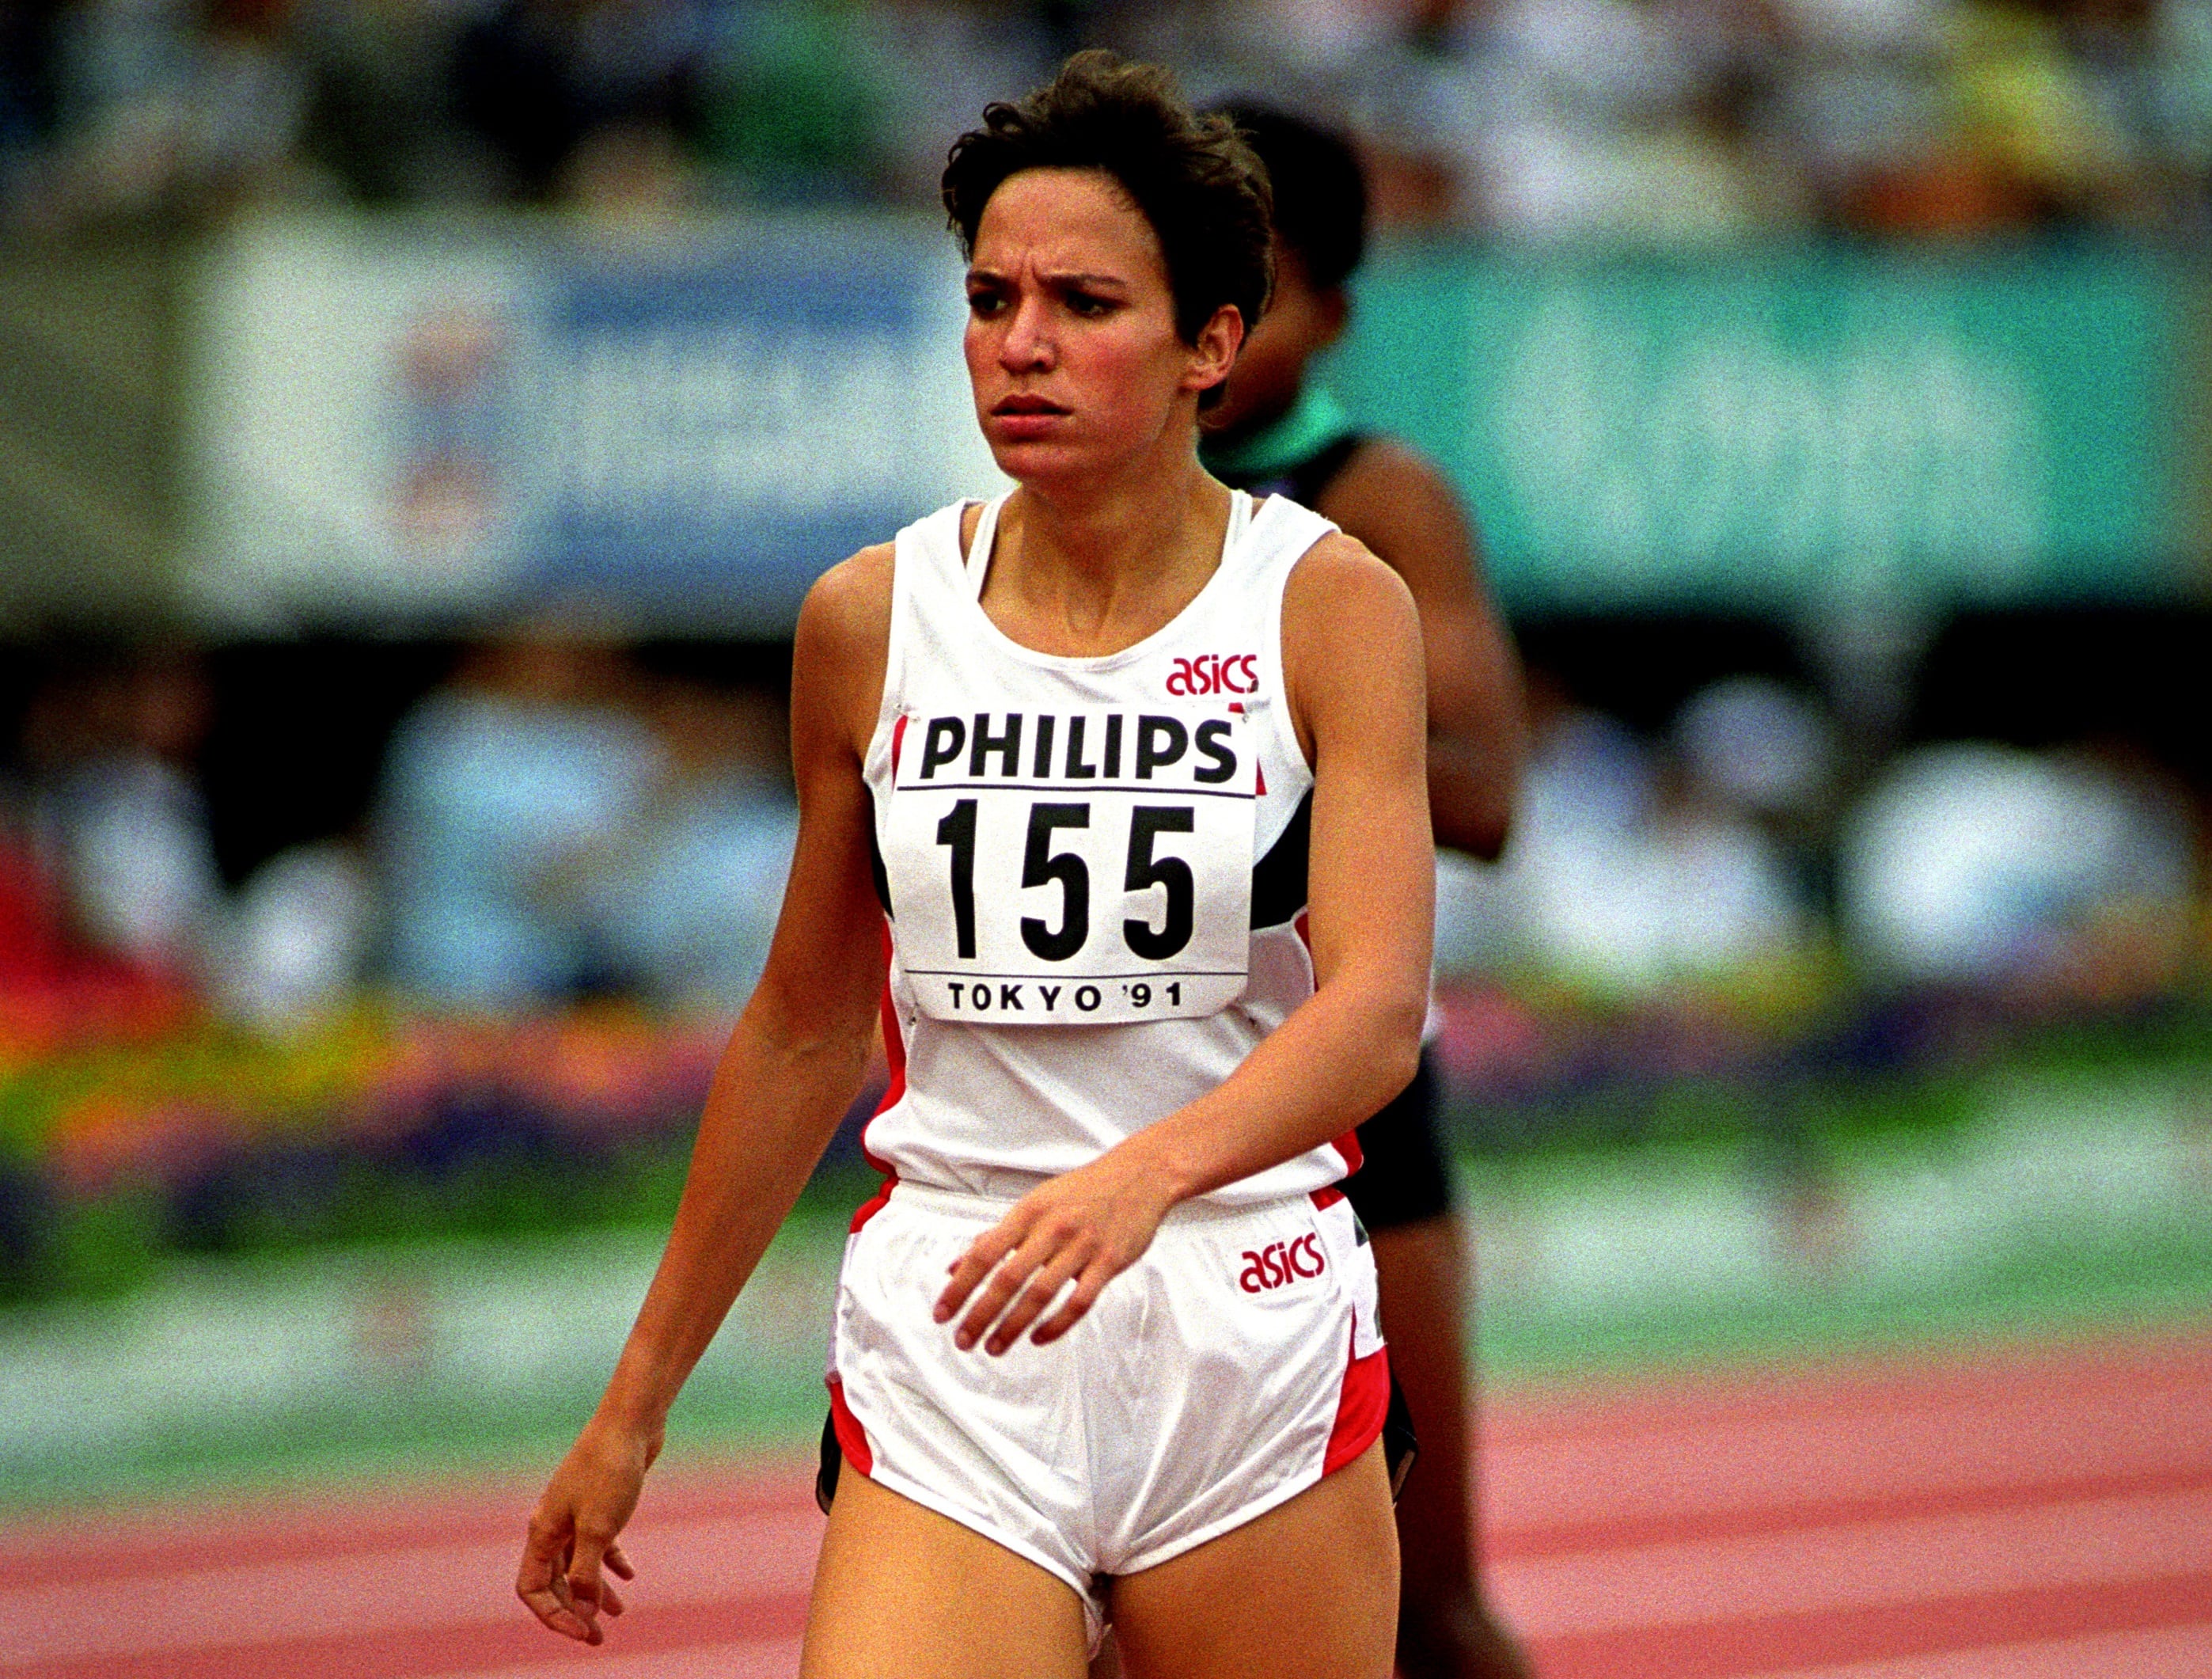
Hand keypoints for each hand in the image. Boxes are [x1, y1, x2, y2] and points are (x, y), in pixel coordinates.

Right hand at [515, 1415, 661, 1642]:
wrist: (631, 1422)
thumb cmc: (610, 1471)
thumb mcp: (599, 1530)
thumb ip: (587, 1573)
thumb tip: (583, 1609)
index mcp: (543, 1531)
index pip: (533, 1588)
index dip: (554, 1616)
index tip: (583, 1632)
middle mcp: (553, 1523)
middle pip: (553, 1580)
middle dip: (574, 1610)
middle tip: (598, 1636)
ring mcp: (575, 1512)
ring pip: (578, 1563)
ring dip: (594, 1590)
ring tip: (617, 1613)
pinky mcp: (599, 1502)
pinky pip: (598, 1543)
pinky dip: (611, 1562)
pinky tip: (630, 1576)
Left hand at [935, 1145, 1178, 1353]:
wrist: (1140, 1176)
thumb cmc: (1082, 1192)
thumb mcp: (1035, 1204)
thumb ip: (997, 1236)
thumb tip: (956, 1267)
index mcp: (1029, 1212)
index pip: (984, 1253)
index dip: (960, 1286)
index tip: (943, 1313)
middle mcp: (1053, 1228)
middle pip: (1008, 1278)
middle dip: (981, 1314)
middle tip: (963, 1340)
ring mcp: (1083, 1245)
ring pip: (1041, 1294)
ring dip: (1013, 1325)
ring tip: (994, 1347)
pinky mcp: (1109, 1262)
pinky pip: (1079, 1302)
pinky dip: (1056, 1324)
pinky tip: (1037, 1338)